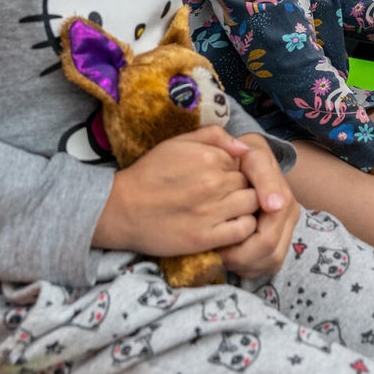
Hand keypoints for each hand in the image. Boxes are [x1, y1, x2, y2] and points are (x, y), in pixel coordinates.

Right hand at [94, 127, 258, 256]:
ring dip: (245, 207)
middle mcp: (213, 182)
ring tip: (228, 210)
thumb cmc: (150, 173)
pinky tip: (229, 225)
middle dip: (241, 188)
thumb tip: (244, 147)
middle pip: (249, 183)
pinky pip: (244, 229)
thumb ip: (214, 136)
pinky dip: (243, 227)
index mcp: (209, 157)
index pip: (243, 162)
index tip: (221, 178)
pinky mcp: (206, 237)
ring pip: (253, 205)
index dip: (235, 170)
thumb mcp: (178, 142)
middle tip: (223, 195)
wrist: (121, 209)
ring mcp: (211, 211)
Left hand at [218, 134, 300, 278]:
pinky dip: (250, 266)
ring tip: (224, 253)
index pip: (267, 239)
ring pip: (271, 263)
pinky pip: (269, 265)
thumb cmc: (246, 157)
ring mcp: (287, 229)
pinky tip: (234, 255)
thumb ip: (263, 177)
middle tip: (217, 252)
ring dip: (246, 264)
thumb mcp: (253, 158)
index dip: (243, 248)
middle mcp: (290, 217)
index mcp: (285, 201)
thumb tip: (273, 207)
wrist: (250, 157)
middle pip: (270, 255)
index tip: (220, 244)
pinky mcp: (281, 238)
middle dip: (241, 259)